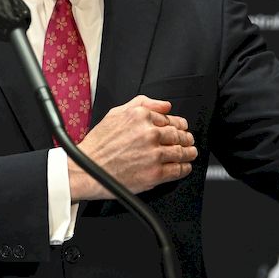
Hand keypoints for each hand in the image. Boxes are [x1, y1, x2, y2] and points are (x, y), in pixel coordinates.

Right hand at [67, 95, 196, 200]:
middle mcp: (149, 133)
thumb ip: (142, 103)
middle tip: (189, 140)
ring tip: (190, 153)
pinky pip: (177, 170)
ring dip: (189, 152)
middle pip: (178, 135)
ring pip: (181, 152)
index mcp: (140, 116)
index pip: (169, 119)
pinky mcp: (155, 173)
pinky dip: (184, 168)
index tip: (181, 128)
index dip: (178, 125)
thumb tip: (165, 105)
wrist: (87, 168)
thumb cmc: (98, 144)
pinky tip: (184, 167)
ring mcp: (154, 154)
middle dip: (186, 138)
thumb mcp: (116, 113)